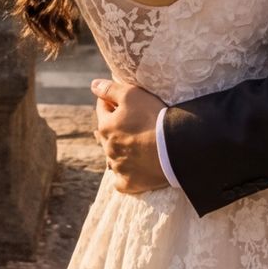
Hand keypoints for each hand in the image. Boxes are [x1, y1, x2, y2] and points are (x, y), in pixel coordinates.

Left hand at [91, 77, 168, 194]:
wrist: (174, 147)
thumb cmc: (153, 117)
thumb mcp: (132, 94)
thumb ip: (110, 89)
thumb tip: (93, 85)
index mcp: (105, 127)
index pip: (102, 108)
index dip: (112, 101)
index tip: (124, 100)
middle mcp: (107, 148)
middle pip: (106, 134)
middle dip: (114, 127)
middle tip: (131, 122)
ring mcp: (118, 168)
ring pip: (113, 158)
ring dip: (119, 151)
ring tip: (135, 146)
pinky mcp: (129, 183)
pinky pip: (121, 181)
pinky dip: (125, 175)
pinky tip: (133, 170)